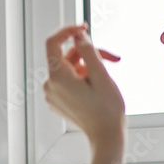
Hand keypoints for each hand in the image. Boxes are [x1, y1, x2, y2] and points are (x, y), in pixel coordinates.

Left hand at [43, 23, 125, 146]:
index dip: (68, 30)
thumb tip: (77, 34)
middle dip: (89, 53)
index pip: (53, 42)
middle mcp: (50, 85)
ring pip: (70, 68)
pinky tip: (98, 86)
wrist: (106, 136)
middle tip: (113, 58)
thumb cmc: (107, 108)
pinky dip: (82, 77)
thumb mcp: (101, 74)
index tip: (84, 27)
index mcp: (58, 77)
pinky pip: (68, 81)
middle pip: (67, 56)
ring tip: (109, 74)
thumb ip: (87, 50)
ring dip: (89, 66)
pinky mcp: (58, 101)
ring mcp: (52, 94)